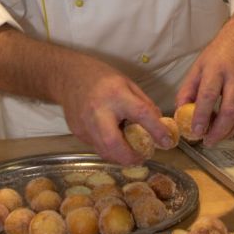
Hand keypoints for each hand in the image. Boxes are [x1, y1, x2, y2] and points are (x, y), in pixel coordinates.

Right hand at [0, 26, 173, 163]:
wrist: (66, 76)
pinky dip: (109, 149)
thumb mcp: (127, 83)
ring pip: (104, 151)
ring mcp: (84, 124)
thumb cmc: (101, 77)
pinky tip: (114, 141)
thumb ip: (143, 104)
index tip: (167, 142)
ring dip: (120, 156)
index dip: (156, 130)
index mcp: (115, 94)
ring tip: (131, 152)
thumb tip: (159, 124)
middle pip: (113, 143)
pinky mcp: (77, 132)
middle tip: (142, 158)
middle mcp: (98, 111)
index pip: (140, 114)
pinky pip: (96, 146)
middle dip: (130, 157)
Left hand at [175, 1, 233, 146]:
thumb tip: (180, 113)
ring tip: (216, 139)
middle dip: (219, 130)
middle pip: (230, 109)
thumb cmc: (217, 56)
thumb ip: (187, 90)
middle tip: (208, 142)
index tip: (196, 131)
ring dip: (229, 132)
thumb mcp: (198, 67)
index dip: (202, 115)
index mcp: (216, 69)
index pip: (208, 94)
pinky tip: (228, 129)